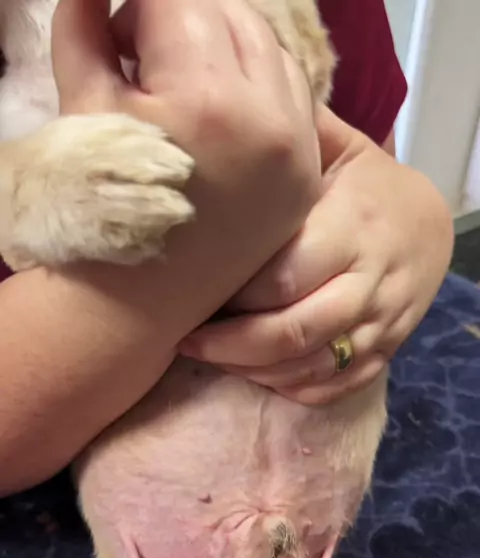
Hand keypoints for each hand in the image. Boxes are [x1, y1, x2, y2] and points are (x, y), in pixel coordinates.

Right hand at [52, 0, 321, 285]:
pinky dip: (259, 86)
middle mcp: (266, 118)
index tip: (118, 42)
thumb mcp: (83, 112)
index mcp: (204, 97)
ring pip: (269, 50)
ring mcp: (295, 151)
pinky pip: (294, 98)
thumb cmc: (99, 212)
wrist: (137, 304)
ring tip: (182, 88)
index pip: (176, 0)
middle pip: (229, 14)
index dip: (137, 13)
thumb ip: (85, 29)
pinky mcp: (305, 176)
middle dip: (181, 23)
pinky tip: (222, 115)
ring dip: (224, 47)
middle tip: (145, 63)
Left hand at [179, 108, 453, 404]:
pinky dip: (289, 388)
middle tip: (187, 338)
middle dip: (231, 344)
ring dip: (252, 371)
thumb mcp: (339, 151)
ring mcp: (379, 326)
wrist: (429, 228)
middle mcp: (369, 282)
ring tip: (209, 356)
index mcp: (351, 227)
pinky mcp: (381, 355)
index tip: (191, 289)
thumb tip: (222, 121)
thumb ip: (290, 142)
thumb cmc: (367, 187)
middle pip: (293, 331)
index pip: (284, 276)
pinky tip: (255, 371)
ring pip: (310, 367)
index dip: (233, 294)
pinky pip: (332, 388)